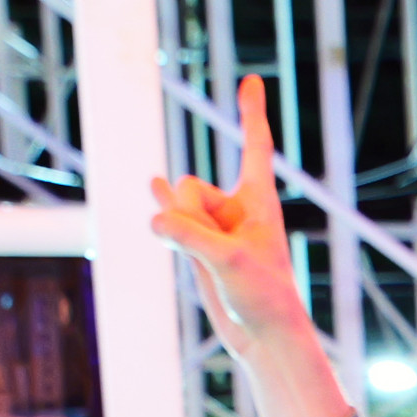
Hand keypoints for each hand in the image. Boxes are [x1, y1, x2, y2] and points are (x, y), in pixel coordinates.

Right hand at [149, 75, 352, 416]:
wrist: (264, 336)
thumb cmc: (263, 297)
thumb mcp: (226, 261)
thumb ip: (188, 234)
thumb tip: (156, 220)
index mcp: (259, 200)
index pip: (254, 145)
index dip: (251, 111)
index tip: (252, 79)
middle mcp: (236, 207)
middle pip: (188, 185)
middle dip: (190, 216)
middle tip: (222, 255)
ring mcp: (214, 225)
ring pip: (174, 207)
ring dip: (179, 232)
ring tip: (212, 265)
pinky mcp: (198, 244)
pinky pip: (169, 214)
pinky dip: (162, 205)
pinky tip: (152, 184)